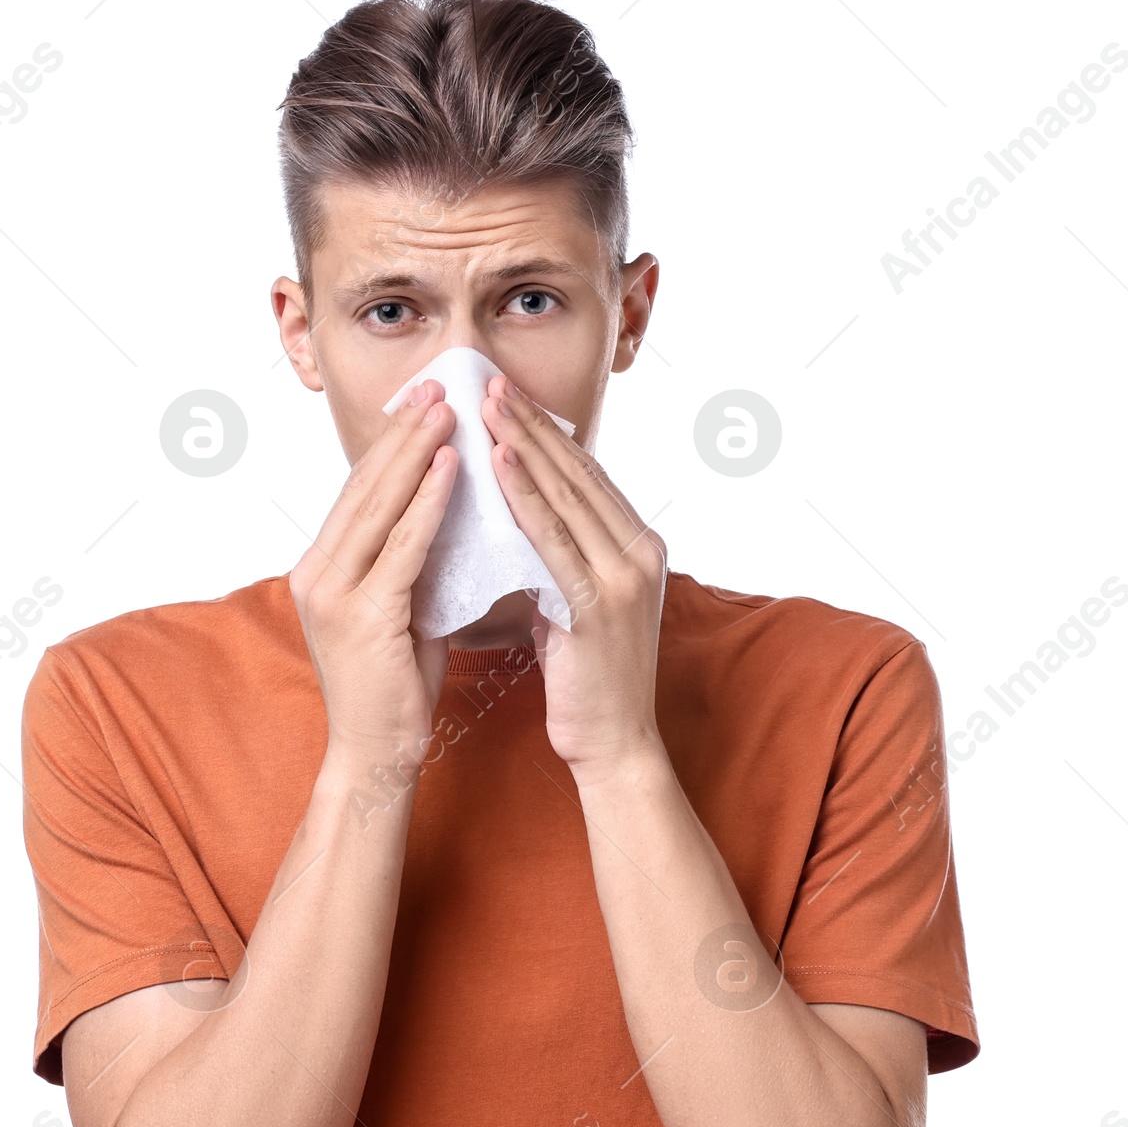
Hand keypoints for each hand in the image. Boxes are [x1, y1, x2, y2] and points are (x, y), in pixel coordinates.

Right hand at [289, 382, 458, 767]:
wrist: (375, 753)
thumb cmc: (395, 684)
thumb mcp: (400, 606)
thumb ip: (410, 559)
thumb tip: (448, 507)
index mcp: (320, 567)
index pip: (360, 490)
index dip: (393, 442)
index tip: (425, 401)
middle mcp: (316, 572)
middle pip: (365, 486)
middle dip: (404, 431)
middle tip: (439, 384)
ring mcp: (334, 593)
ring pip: (380, 506)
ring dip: (418, 452)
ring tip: (450, 408)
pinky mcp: (362, 615)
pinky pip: (402, 546)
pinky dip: (429, 502)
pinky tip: (455, 468)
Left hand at [482, 375, 668, 783]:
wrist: (614, 746)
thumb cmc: (587, 681)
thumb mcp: (576, 605)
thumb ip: (560, 560)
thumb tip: (518, 519)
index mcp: (638, 547)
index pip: (587, 476)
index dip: (547, 432)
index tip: (506, 396)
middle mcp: (640, 552)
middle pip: (579, 473)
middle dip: (532, 423)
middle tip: (489, 380)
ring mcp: (625, 577)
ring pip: (567, 495)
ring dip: (524, 444)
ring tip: (486, 404)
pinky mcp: (600, 605)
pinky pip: (553, 539)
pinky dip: (524, 497)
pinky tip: (497, 464)